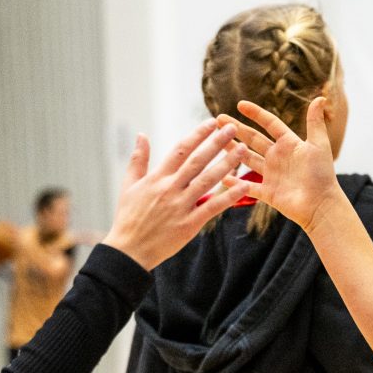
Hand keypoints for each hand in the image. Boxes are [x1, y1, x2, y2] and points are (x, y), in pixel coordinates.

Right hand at [102, 121, 244, 270]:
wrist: (129, 250)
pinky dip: (229, 196)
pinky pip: (212, 207)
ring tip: (242, 150)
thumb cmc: (129, 218)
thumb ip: (138, 160)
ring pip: (208, 180)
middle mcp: (170, 188)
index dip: (197, 135)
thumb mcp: (129, 185)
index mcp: (157, 178)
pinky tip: (244, 186)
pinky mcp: (189, 224)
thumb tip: (141, 135)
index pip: (180, 150)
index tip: (211, 122)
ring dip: (227, 164)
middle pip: (197, 161)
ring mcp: (181, 206)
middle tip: (232, 128)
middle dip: (216, 142)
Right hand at [219, 98, 345, 233]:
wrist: (322, 205)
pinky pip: (247, 186)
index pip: (270, 124)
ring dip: (232, 150)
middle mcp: (278, 158)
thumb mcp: (319, 145)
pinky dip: (235, 183)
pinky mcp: (268, 193)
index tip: (240, 104)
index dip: (256, 114)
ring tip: (215, 140)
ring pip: (247, 159)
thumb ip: (315, 122)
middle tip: (218, 120)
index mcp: (289, 144)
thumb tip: (320, 97)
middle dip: (236, 129)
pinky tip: (220, 175)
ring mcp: (271, 175)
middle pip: (253, 139)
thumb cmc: (323, 175)